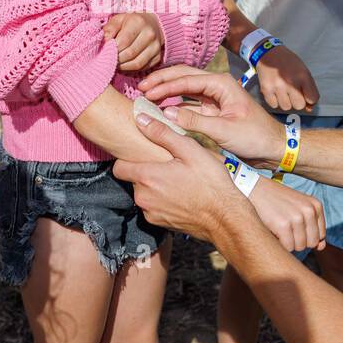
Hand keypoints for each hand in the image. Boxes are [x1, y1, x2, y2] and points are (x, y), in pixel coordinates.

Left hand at [105, 12, 163, 72]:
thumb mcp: (118, 20)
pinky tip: (124, 65)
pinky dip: (131, 69)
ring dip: (123, 67)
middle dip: (116, 60)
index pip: (123, 42)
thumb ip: (109, 29)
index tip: (104, 52)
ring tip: (114, 64)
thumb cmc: (131, 23)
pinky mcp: (158, 57)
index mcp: (138, 23)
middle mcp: (149, 35)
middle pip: (129, 54)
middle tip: (107, 60)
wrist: (152, 25)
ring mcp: (155, 47)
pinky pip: (142, 68)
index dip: (112, 50)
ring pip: (136, 64)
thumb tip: (103, 42)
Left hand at [112, 115, 251, 240]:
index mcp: (147, 177)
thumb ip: (162, 133)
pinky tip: (179, 196)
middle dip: (145, 172)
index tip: (141, 155)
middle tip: (167, 166)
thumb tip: (140, 119)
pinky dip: (161, 201)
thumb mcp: (190, 150)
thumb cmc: (210, 182)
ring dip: (154, 187)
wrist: (224, 218)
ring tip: (175, 181)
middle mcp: (143, 197)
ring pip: (143, 194)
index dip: (128, 159)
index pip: (118, 167)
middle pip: (132, 179)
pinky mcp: (159, 224)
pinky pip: (152, 207)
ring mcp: (150, 213)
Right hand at [136, 65, 285, 168]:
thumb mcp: (224, 130)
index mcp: (221, 84)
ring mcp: (214, 98)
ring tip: (146, 97)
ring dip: (166, 92)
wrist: (274, 148)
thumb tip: (166, 113)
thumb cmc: (255, 137)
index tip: (146, 91)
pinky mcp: (212, 111)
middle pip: (183, 76)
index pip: (187, 79)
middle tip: (141, 88)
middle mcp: (216, 86)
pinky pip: (189, 104)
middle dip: (162, 81)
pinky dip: (174, 105)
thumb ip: (194, 121)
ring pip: (184, 89)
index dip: (164, 85)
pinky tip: (161, 110)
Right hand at [247, 176, 325, 252]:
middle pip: (311, 243)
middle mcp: (309, 210)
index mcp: (315, 205)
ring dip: (287, 243)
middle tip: (284, 228)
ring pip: (299, 247)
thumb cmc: (275, 200)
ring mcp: (297, 217)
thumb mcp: (298, 208)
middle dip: (297, 241)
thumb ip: (312, 227)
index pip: (320, 236)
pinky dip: (279, 244)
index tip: (293, 227)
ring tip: (278, 228)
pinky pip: (287, 248)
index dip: (305, 236)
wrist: (252, 189)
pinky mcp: (283, 225)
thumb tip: (321, 247)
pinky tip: (272, 231)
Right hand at [253, 45, 318, 111]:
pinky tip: (275, 92)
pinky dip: (275, 101)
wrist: (268, 53)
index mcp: (302, 76)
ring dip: (286, 102)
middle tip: (293, 93)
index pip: (312, 99)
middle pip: (299, 106)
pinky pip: (274, 105)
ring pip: (286, 107)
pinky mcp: (266, 89)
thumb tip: (309, 108)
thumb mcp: (303, 71)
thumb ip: (309, 89)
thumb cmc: (288, 62)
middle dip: (297, 101)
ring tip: (283, 91)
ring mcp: (277, 86)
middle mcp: (290, 82)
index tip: (306, 96)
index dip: (310, 100)